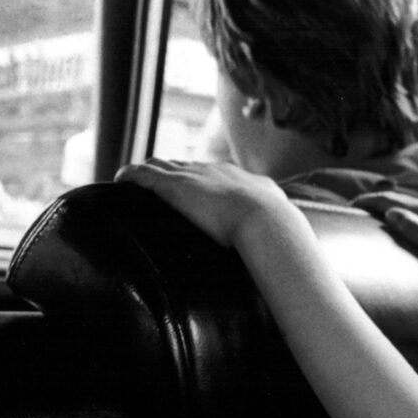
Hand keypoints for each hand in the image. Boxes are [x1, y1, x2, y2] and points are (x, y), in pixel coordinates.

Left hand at [115, 158, 291, 248]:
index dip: (203, 180)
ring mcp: (194, 177)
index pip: (217, 174)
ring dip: (149, 171)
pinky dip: (131, 175)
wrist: (268, 222)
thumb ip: (281, 231)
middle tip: (159, 183)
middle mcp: (216, 172)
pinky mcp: (174, 186)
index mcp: (242, 180)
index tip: (195, 190)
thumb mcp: (283, 226)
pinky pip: (144, 174)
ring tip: (135, 180)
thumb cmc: (280, 232)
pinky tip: (120, 179)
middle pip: (187, 165)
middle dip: (173, 172)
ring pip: (162, 164)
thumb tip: (297, 252)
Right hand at [355, 192, 417, 275]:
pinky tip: (405, 218)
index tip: (350, 206)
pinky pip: (417, 210)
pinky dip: (403, 210)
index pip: (388, 200)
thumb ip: (413, 228)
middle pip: (396, 198)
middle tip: (356, 207)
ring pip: (407, 202)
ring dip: (388, 204)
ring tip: (374, 211)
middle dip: (374, 200)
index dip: (368, 201)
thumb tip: (389, 213)